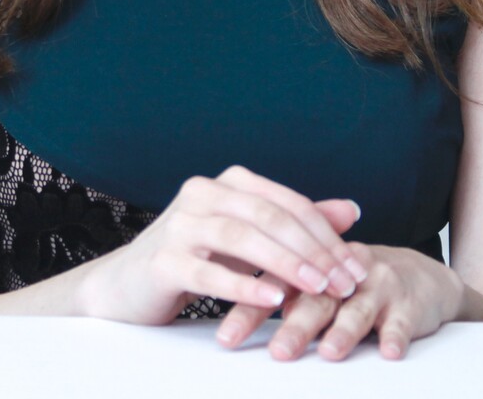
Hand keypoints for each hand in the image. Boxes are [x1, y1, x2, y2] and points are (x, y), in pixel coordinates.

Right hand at [76, 165, 367, 325]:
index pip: (289, 203)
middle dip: (313, 250)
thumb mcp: (250, 240)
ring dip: (285, 264)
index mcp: (228, 182)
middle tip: (344, 282)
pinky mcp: (163, 259)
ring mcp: (180, 224)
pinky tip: (271, 301)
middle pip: (269, 216)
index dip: (327, 234)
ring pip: (242, 238)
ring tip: (317, 288)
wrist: (128, 287)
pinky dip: (243, 286)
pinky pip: (209, 271)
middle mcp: (203, 193)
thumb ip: (296, 224)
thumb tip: (352, 210)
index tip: (354, 267)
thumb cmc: (197, 260)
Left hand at [214, 242, 463, 361]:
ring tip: (329, 354)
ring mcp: (376, 284)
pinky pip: (401, 320)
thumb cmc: (352, 285)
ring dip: (344, 332)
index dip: (250, 309)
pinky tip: (389, 351)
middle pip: (314, 298)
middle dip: (296, 327)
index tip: (226, 339)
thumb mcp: (313, 282)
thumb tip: (217, 305)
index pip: (274, 284)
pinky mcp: (407, 301)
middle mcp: (340, 272)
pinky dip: (395, 335)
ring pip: (357, 309)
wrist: (418, 277)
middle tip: (278, 353)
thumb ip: (274, 291)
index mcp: (310, 265)